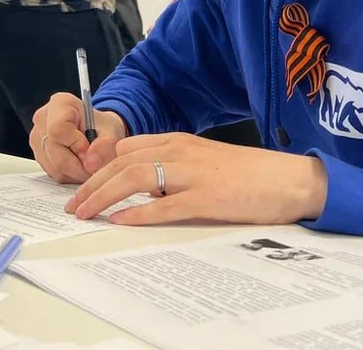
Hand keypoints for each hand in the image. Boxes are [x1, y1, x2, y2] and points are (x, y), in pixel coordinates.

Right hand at [29, 93, 126, 183]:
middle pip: (54, 151)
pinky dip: (68, 174)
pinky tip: (78, 165)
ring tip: (87, 162)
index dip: (76, 144)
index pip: (58, 129)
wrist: (97, 130)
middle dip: (78, 164)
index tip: (90, 148)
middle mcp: (43, 119)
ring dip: (74, 172)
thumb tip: (92, 163)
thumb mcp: (111, 131)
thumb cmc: (101, 126)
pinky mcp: (38, 154)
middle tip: (94, 163)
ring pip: (53, 166)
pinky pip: (52, 172)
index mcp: (60, 103)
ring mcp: (37, 137)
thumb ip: (105, 145)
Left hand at [65, 132, 327, 225]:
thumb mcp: (204, 162)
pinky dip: (138, 212)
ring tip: (84, 213)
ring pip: (135, 177)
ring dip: (103, 196)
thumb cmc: (249, 174)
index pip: (125, 149)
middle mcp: (181, 151)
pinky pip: (165, 205)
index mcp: (178, 141)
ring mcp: (193, 173)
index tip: (80, 185)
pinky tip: (120, 221)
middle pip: (121, 162)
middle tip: (72, 205)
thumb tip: (146, 191)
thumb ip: (173, 170)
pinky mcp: (208, 198)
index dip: (98, 167)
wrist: (291, 179)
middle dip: (91, 184)